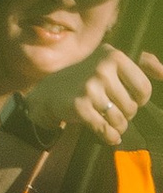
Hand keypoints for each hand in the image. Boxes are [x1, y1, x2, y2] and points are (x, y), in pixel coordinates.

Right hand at [21, 45, 162, 146]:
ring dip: (118, 126)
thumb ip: (142, 62)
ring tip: (107, 119)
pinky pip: (107, 131)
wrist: (49, 93)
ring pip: (121, 120)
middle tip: (112, 109)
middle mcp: (102, 69)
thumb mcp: (111, 61)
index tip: (127, 97)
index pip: (144, 89)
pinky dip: (110, 137)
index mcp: (114, 56)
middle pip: (133, 107)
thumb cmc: (87, 77)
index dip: (139, 99)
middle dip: (126, 113)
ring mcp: (89, 88)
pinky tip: (107, 134)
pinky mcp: (80, 107)